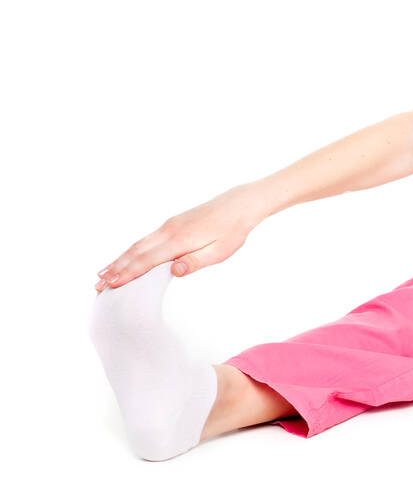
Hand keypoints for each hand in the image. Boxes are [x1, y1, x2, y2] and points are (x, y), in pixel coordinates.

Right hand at [94, 184, 264, 292]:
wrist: (239, 205)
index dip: (128, 273)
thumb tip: (174, 271)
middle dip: (115, 269)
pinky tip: (125, 258)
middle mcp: (168, 231)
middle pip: (136, 252)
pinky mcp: (171, 225)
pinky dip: (131, 251)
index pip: (148, 260)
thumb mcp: (220, 251)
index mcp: (180, 240)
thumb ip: (196, 262)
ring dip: (119, 260)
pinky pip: (145, 240)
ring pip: (138, 245)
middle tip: (97, 285)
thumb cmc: (232, 231)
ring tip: (102, 274)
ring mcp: (168, 226)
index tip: (111, 285)